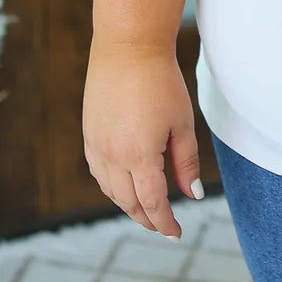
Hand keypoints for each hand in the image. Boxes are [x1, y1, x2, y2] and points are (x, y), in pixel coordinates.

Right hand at [83, 41, 202, 239]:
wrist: (127, 48)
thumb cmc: (161, 82)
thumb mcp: (182, 122)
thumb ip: (186, 162)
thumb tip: (192, 194)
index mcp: (140, 155)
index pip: (153, 203)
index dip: (165, 223)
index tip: (176, 234)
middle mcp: (112, 156)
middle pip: (129, 203)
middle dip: (148, 219)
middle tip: (164, 227)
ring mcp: (96, 146)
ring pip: (111, 191)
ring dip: (129, 205)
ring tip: (148, 210)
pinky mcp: (88, 135)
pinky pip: (99, 173)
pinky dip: (113, 187)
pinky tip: (126, 186)